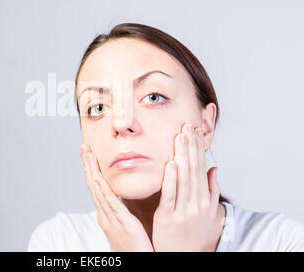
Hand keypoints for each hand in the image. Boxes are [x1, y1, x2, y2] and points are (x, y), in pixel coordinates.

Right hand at [79, 144, 153, 251]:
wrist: (137, 265)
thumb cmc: (135, 250)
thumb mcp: (126, 226)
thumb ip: (123, 211)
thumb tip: (122, 196)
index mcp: (107, 215)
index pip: (97, 188)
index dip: (91, 170)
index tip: (89, 154)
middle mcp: (106, 216)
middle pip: (94, 186)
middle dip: (88, 166)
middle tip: (83, 147)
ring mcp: (112, 221)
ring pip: (99, 191)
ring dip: (92, 171)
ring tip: (88, 154)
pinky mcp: (124, 225)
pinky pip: (113, 205)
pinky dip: (105, 190)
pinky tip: (99, 178)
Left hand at [152, 123, 219, 251]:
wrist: (182, 257)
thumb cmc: (192, 233)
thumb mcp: (207, 212)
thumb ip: (211, 189)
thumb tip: (214, 168)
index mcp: (203, 199)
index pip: (201, 168)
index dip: (198, 148)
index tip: (194, 130)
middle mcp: (196, 203)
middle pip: (193, 169)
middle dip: (191, 147)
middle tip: (187, 126)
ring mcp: (183, 210)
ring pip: (183, 178)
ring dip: (182, 156)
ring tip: (180, 137)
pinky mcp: (168, 217)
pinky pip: (170, 195)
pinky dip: (171, 179)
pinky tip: (171, 163)